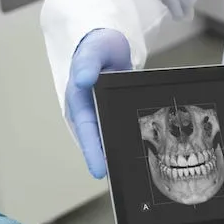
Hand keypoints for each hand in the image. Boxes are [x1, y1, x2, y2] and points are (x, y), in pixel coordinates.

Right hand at [65, 29, 131, 178]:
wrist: (108, 43)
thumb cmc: (97, 47)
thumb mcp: (93, 50)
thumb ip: (88, 62)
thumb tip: (83, 78)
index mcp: (79, 100)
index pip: (87, 130)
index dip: (93, 152)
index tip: (100, 171)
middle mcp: (89, 112)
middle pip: (98, 141)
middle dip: (108, 160)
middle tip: (122, 180)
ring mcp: (102, 114)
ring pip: (110, 138)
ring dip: (119, 153)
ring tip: (134, 173)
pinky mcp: (114, 114)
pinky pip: (120, 130)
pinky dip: (129, 141)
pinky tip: (144, 154)